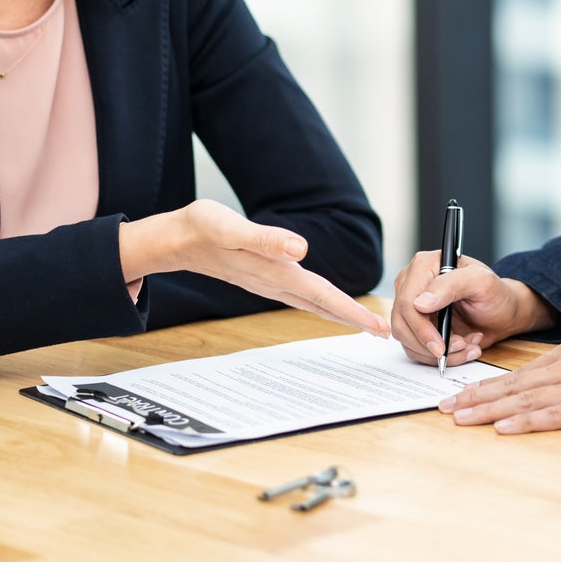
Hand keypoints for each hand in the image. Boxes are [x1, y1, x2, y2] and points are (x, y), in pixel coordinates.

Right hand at [119, 199, 387, 336]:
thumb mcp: (231, 228)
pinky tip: (328, 304)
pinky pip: (301, 295)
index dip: (351, 311)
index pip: (321, 295)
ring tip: (365, 323)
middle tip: (384, 333)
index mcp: (274, 271)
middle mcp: (275, 282)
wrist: (176, 238)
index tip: (377, 327)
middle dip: (353, 319)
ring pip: (312, 302)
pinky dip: (321, 302)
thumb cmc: (202, 229)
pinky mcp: (264, 276)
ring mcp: (269, 282)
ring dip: (339, 313)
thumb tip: (301, 249)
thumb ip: (266, 240)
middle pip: (322, 305)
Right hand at [390, 251, 555, 364]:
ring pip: (408, 340)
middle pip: (402, 323)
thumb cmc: (495, 294)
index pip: (407, 301)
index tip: (440, 346)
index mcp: (425, 265)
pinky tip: (463, 346)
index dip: (421, 328)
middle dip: (431, 344)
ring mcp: (412, 306)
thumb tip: (419, 303)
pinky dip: (441, 356)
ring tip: (467, 344)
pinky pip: (416, 349)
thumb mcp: (481, 283)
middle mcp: (412, 284)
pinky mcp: (416, 326)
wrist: (502, 313)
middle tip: (461, 346)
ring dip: (440, 352)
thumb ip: (451, 285)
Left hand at [439, 338, 560, 433]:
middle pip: (512, 385)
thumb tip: (538, 384)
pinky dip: (523, 422)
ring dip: (489, 410)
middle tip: (445, 407)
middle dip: (475, 397)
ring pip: (523, 400)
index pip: (516, 373)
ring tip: (461, 418)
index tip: (459, 395)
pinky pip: (550, 415)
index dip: (485, 386)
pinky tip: (501, 428)